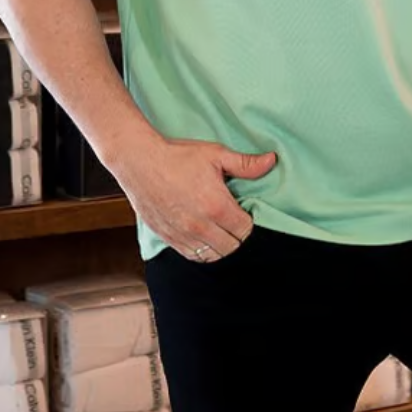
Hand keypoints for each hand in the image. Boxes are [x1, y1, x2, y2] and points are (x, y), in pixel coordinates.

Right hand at [114, 133, 276, 262]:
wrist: (140, 161)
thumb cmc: (178, 156)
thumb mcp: (216, 154)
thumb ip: (245, 163)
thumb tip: (271, 161)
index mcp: (216, 206)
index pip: (245, 229)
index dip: (248, 220)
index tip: (243, 210)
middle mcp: (201, 226)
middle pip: (231, 246)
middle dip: (236, 234)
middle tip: (232, 218)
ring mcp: (183, 235)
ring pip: (212, 256)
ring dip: (220, 244)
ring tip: (218, 227)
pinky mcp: (168, 238)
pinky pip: (192, 257)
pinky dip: (202, 250)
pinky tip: (203, 235)